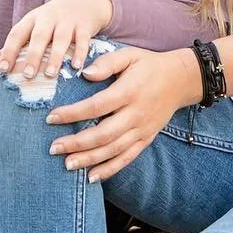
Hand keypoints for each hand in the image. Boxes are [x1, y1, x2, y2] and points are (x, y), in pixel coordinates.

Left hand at [0, 0, 112, 80]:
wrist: (86, 2)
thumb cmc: (54, 21)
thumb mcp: (34, 26)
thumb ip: (17, 44)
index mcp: (32, 19)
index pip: (17, 34)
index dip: (8, 50)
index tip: (3, 69)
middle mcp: (48, 17)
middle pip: (39, 36)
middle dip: (33, 56)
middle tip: (28, 75)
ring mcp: (67, 20)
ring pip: (60, 38)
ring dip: (55, 57)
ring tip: (50, 74)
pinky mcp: (84, 25)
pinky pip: (82, 40)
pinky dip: (80, 53)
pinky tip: (76, 67)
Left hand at [45, 44, 201, 181]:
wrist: (182, 80)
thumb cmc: (149, 65)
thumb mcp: (129, 55)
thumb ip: (107, 63)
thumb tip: (84, 73)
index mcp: (129, 92)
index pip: (96, 106)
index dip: (73, 113)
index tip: (51, 118)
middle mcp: (136, 114)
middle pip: (103, 134)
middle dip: (76, 143)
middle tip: (53, 148)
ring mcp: (142, 129)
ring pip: (113, 150)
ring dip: (89, 159)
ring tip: (67, 165)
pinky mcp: (146, 139)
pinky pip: (127, 158)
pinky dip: (110, 169)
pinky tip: (91, 177)